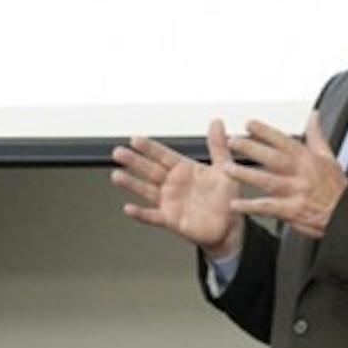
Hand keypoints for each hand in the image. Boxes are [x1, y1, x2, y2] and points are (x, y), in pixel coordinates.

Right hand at [111, 119, 242, 257]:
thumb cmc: (227, 197)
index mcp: (184, 170)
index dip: (150, 148)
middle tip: (117, 152)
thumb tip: (217, 122)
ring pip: (147, 190)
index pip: (163, 156)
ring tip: (117, 176)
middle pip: (150, 170)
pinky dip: (141, 214)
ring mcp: (170, 202)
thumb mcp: (225, 168)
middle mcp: (173, 184)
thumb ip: (218, 146)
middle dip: (134, 161)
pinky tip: (129, 208)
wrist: (231, 226)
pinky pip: (153, 217)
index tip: (135, 139)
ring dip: (131, 184)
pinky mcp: (171, 220)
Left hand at [225, 111, 347, 238]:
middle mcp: (300, 174)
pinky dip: (251, 206)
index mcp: (307, 159)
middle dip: (251, 148)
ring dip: (246, 175)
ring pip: (267, 181)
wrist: (346, 216)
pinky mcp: (292, 211)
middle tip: (233, 142)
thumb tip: (313, 116)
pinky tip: (236, 204)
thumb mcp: (329, 157)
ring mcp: (296, 192)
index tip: (249, 124)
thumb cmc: (336, 189)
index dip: (266, 132)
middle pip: (272, 158)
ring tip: (228, 169)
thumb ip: (317, 136)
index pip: (284, 141)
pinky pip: (268, 208)